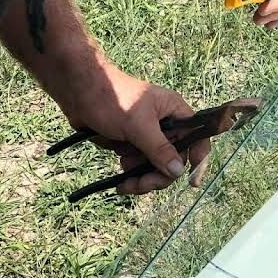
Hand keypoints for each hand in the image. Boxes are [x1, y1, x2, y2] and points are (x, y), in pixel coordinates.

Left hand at [65, 64, 209, 194]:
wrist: (78, 92)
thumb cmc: (113, 100)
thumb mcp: (138, 125)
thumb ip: (159, 148)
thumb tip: (179, 171)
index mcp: (174, 112)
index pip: (197, 137)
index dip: (199, 159)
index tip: (192, 182)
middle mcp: (165, 125)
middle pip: (174, 160)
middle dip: (158, 176)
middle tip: (140, 185)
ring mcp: (148, 136)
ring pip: (156, 167)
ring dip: (142, 178)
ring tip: (124, 180)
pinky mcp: (132, 144)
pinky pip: (139, 167)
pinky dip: (131, 175)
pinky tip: (120, 178)